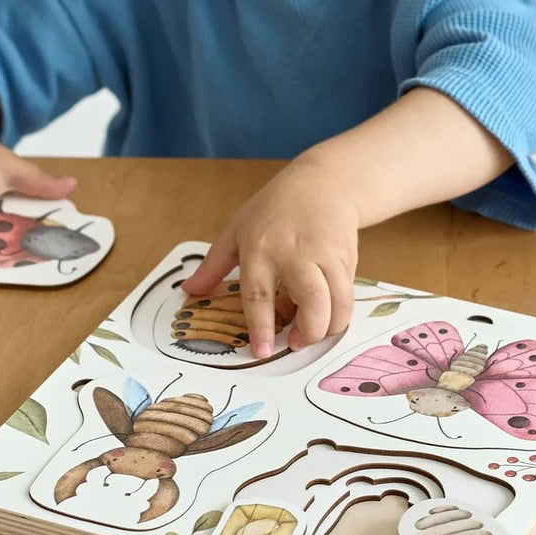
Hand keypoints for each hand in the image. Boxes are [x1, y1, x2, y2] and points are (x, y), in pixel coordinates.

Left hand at [182, 158, 359, 357]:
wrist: (322, 183)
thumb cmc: (274, 208)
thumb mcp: (235, 230)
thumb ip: (213, 265)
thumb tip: (188, 292)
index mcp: (259, 249)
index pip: (259, 295)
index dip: (260, 327)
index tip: (262, 351)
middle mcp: (294, 253)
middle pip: (311, 302)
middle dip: (309, 333)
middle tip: (296, 344)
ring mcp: (324, 255)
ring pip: (337, 301)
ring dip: (330, 326)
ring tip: (315, 333)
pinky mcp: (346, 257)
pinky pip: (347, 293)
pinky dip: (340, 311)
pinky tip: (328, 313)